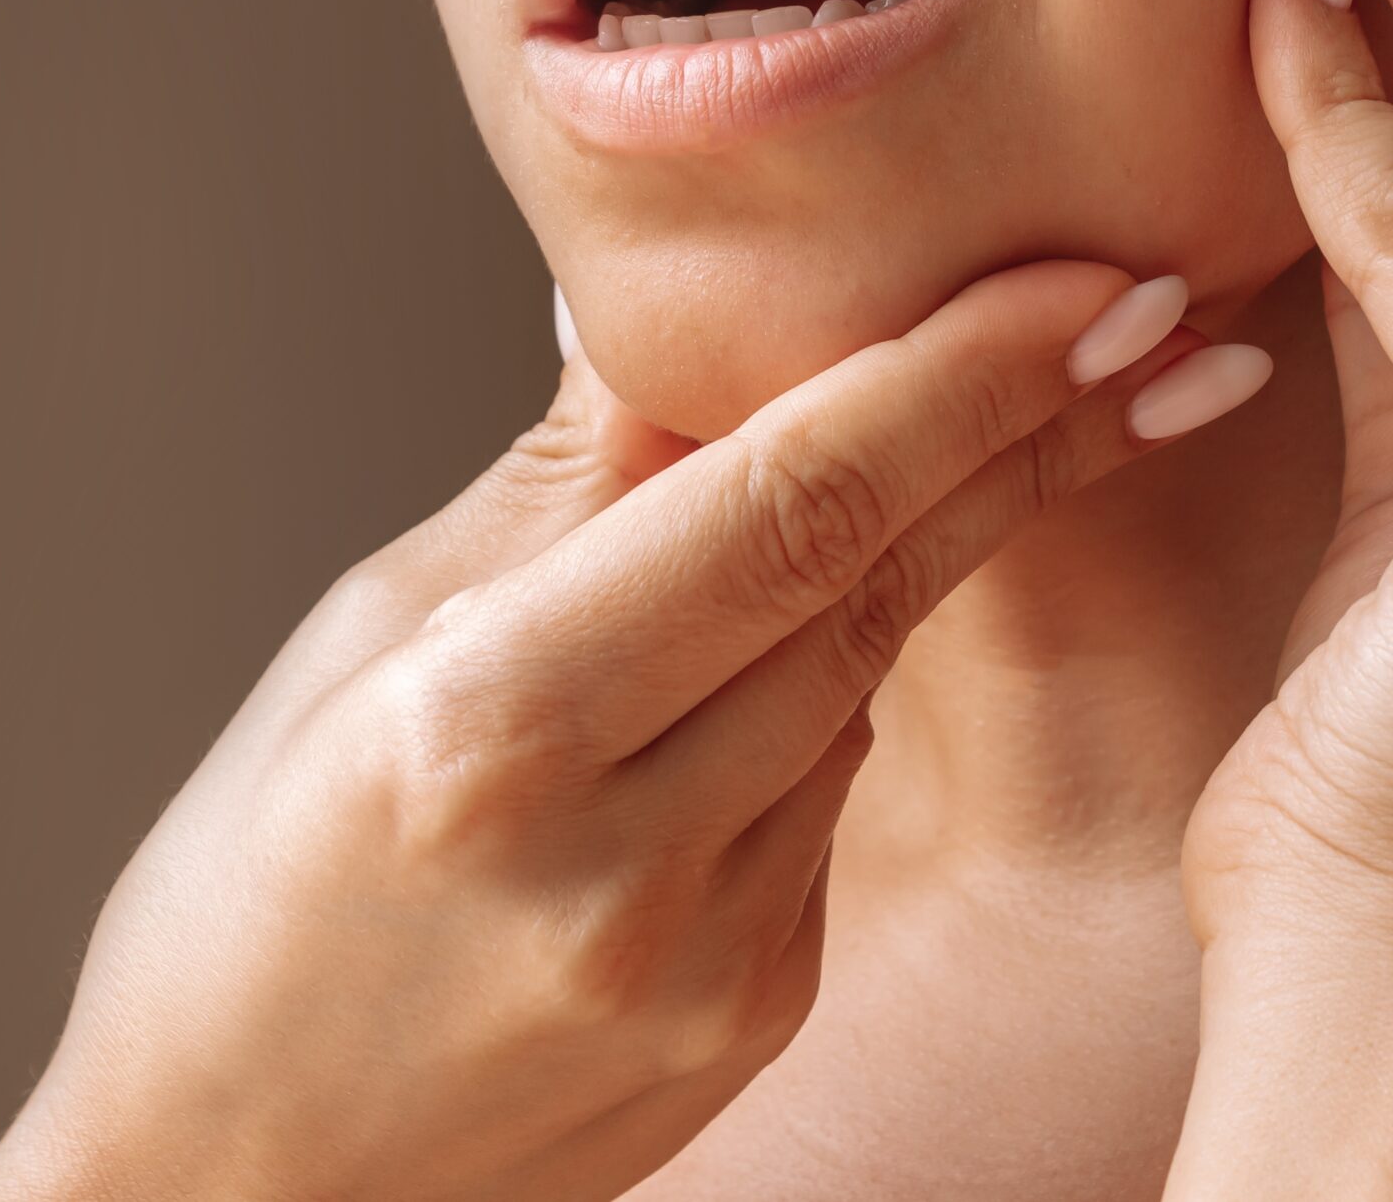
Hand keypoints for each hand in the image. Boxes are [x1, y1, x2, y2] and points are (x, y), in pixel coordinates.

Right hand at [0, 261, 1243, 1201]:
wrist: (241, 1187)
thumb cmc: (248, 908)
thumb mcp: (360, 646)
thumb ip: (557, 486)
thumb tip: (675, 314)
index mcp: (489, 731)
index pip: (786, 507)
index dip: (957, 379)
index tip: (1085, 281)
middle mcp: (624, 857)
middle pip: (874, 584)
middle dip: (1028, 433)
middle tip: (1152, 318)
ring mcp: (709, 956)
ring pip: (858, 679)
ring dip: (902, 556)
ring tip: (906, 462)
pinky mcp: (756, 1007)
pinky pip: (827, 789)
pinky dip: (816, 696)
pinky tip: (743, 676)